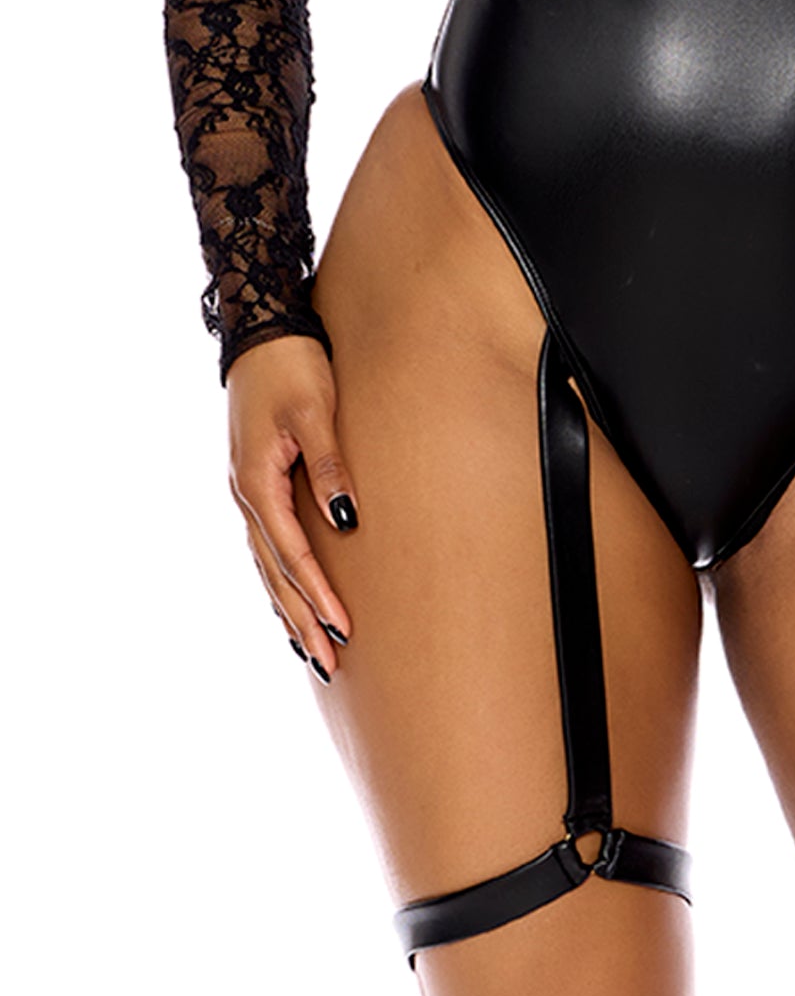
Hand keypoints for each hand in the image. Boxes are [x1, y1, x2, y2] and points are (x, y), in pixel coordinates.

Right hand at [226, 333, 357, 681]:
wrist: (261, 332)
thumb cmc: (293, 367)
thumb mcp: (315, 413)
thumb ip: (330, 467)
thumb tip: (347, 522)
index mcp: (257, 483)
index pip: (292, 554)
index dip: (317, 593)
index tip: (344, 627)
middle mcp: (246, 496)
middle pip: (275, 574)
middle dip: (302, 619)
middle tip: (331, 663)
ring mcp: (246, 492)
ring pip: (266, 567)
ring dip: (288, 609)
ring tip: (313, 651)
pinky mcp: (254, 484)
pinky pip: (265, 547)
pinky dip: (278, 580)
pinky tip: (290, 601)